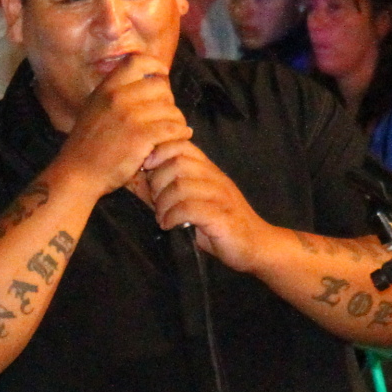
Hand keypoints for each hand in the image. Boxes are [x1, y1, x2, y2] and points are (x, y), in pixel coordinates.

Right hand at [57, 53, 191, 196]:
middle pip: (160, 86)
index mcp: (106, 89)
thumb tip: (144, 79)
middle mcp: (117, 98)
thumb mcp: (94, 109)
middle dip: (168, 99)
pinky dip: (181, 133)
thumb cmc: (87, 145)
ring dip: (177, 120)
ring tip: (173, 130)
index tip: (162, 74)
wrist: (77, 174)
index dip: (155, 65)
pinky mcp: (141, 136)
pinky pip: (174, 128)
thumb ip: (114, 93)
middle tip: (165, 114)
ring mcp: (130, 117)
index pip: (137, 61)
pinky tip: (180, 137)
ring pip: (171, 109)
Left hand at [141, 137, 274, 271]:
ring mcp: (221, 196)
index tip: (147, 168)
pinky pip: (190, 209)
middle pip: (178, 164)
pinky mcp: (222, 217)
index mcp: (208, 170)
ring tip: (162, 216)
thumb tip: (136, 177)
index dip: (159, 152)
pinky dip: (172, 217)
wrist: (255, 245)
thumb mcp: (192, 200)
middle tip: (155, 202)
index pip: (182, 145)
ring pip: (181, 186)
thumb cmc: (218, 224)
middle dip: (158, 182)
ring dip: (163, 203)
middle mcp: (216, 178)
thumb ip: (170, 187)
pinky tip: (169, 225)